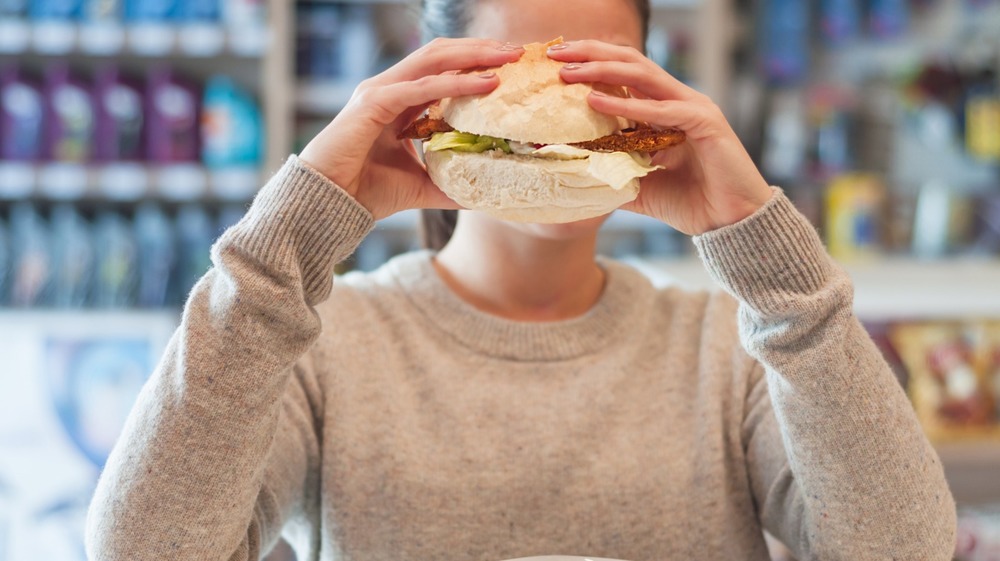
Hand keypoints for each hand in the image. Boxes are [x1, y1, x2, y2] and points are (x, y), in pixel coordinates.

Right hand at [299, 38, 523, 219]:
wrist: (330, 205)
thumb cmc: (367, 192)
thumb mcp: (422, 185)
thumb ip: (450, 182)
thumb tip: (485, 193)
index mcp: (398, 100)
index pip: (442, 68)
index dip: (476, 61)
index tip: (511, 64)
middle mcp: (389, 88)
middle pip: (441, 54)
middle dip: (481, 49)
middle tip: (517, 52)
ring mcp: (379, 91)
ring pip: (433, 60)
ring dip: (474, 56)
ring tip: (508, 58)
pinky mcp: (373, 103)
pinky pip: (422, 87)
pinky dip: (455, 83)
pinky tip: (485, 84)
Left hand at [548, 40, 772, 234]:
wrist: (729, 224)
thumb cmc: (690, 203)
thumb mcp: (638, 187)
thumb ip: (611, 175)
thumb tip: (574, 176)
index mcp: (663, 109)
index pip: (624, 73)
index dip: (592, 62)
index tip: (556, 62)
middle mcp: (677, 100)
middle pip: (631, 62)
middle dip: (591, 54)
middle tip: (555, 54)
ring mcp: (693, 107)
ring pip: (643, 75)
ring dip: (603, 70)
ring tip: (569, 73)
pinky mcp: (705, 122)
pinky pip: (660, 109)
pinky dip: (626, 105)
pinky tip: (596, 102)